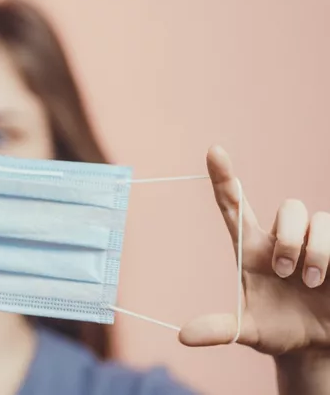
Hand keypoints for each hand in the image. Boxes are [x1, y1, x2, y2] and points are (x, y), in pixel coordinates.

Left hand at [179, 146, 329, 356]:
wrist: (317, 347)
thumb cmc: (278, 331)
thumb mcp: (247, 332)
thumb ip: (219, 330)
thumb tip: (183, 336)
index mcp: (252, 248)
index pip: (234, 204)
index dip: (224, 176)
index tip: (214, 151)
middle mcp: (283, 238)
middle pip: (291, 207)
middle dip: (291, 239)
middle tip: (287, 274)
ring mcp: (315, 242)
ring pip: (321, 220)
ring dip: (317, 253)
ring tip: (311, 283)